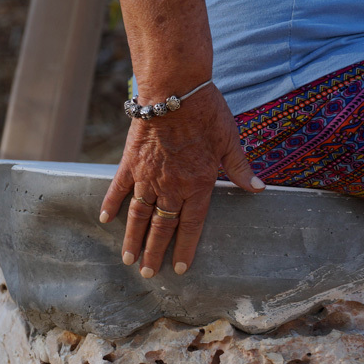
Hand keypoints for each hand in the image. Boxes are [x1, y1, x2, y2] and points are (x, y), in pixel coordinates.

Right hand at [99, 84, 263, 276]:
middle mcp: (171, 187)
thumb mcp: (230, 141)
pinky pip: (119, 188)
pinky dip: (111, 204)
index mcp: (198, 186)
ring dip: (133, 239)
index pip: (191, 226)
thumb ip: (241, 169)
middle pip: (161, 228)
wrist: (175, 90)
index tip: (180, 268)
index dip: (185, 249)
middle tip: (148, 273)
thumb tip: (259, 189)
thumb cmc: (207, 113)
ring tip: (128, 259)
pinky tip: (105, 220)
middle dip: (154, 253)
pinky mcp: (131, 162)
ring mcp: (148, 177)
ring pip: (139, 216)